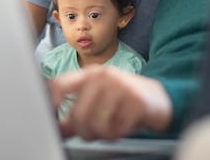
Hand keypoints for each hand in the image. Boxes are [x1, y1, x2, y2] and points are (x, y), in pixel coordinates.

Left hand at [48, 65, 171, 140]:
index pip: (59, 85)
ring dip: (101, 134)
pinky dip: (117, 134)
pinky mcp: (136, 102)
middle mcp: (103, 77)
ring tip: (110, 129)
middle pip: (77, 114)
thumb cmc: (124, 99)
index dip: (50, 104)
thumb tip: (57, 128)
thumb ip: (76, 112)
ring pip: (96, 124)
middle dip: (83, 131)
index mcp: (90, 74)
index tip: (50, 120)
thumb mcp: (99, 100)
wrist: (159, 98)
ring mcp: (120, 88)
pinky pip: (116, 130)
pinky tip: (123, 126)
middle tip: (92, 133)